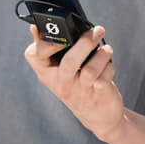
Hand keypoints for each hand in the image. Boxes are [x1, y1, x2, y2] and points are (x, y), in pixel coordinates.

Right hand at [24, 25, 124, 141]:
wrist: (98, 116)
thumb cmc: (76, 84)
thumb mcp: (58, 69)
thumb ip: (49, 48)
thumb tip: (34, 27)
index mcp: (47, 72)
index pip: (35, 55)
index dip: (47, 42)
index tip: (64, 32)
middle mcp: (61, 83)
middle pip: (69, 62)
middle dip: (85, 43)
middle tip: (97, 30)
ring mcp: (79, 92)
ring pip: (90, 70)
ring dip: (102, 54)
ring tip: (106, 49)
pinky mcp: (97, 96)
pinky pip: (104, 78)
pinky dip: (109, 67)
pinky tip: (108, 65)